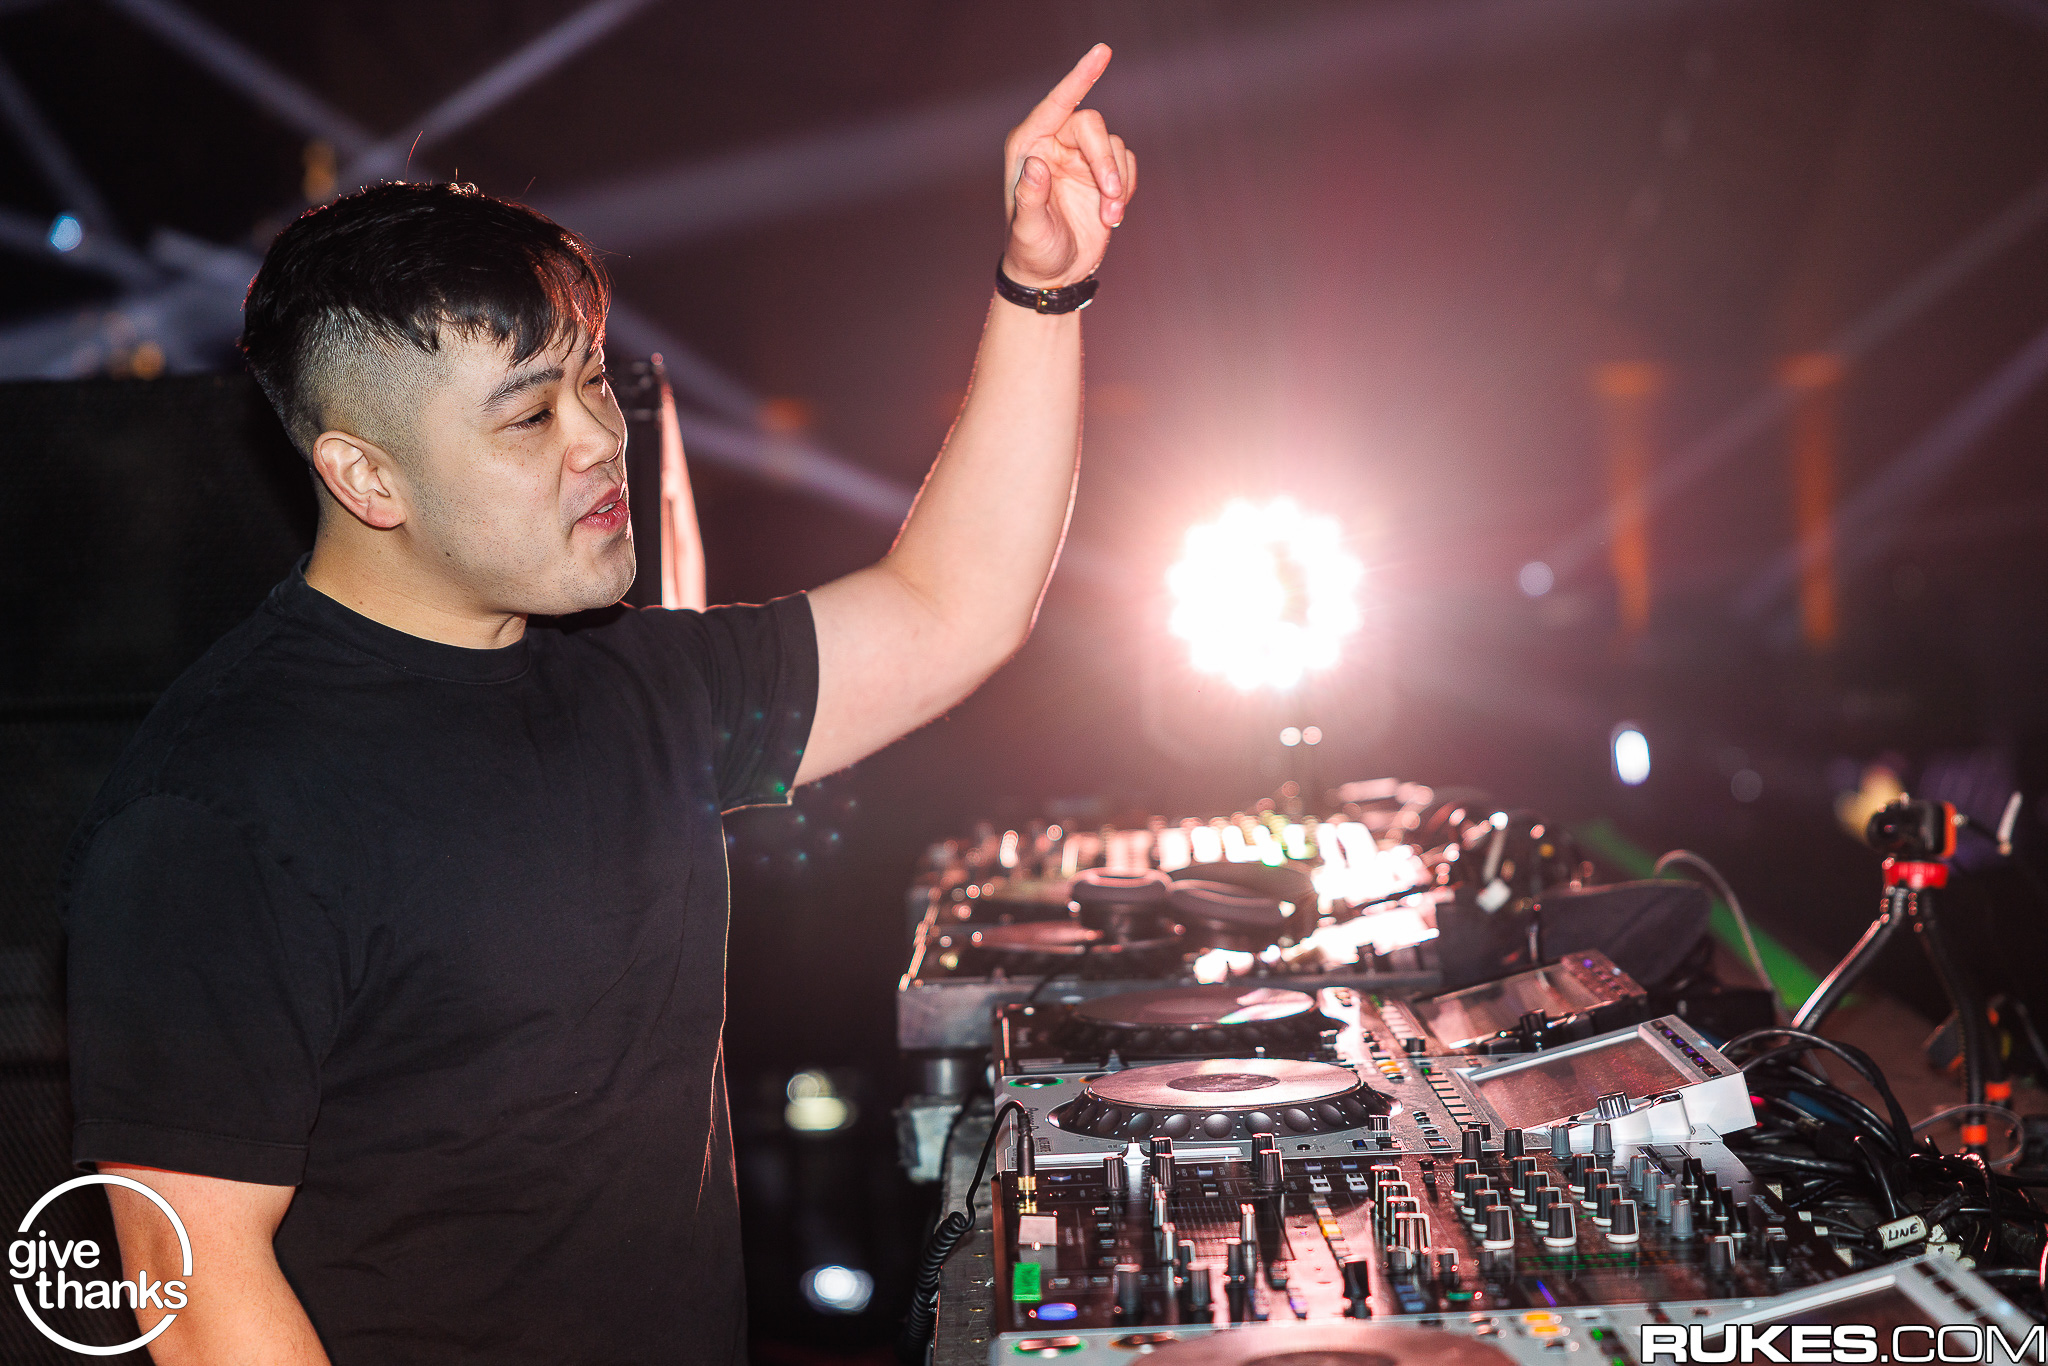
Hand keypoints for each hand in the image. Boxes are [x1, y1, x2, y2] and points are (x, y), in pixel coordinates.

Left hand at [1002, 44, 1134, 289]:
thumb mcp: (1027, 229)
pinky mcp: (1102, 173)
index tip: (1103, 52)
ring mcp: (1080, 157)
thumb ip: (1029, 197)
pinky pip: (1127, 164)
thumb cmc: (1031, 251)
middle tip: (1111, 198)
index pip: (1056, 103)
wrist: (1053, 275)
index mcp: (1029, 146)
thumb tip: (1036, 164)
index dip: (1080, 76)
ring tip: (1109, 218)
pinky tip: (1112, 215)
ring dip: (1118, 183)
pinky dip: (1127, 189)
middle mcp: (1054, 144)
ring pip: (1114, 146)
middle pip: (1093, 126)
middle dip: (1105, 161)